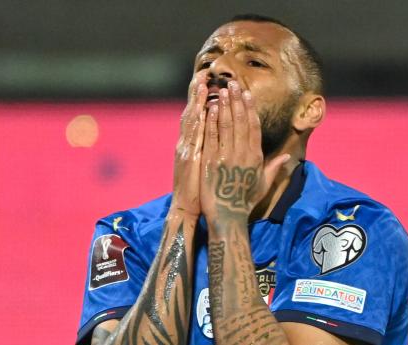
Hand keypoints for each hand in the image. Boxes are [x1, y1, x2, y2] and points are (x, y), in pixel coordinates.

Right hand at [171, 79, 207, 220]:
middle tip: (204, 73)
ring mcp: (186, 149)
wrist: (187, 208)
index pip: (200, 117)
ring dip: (196, 100)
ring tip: (202, 82)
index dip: (203, 99)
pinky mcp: (188, 158)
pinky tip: (202, 108)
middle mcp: (187, 143)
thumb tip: (221, 138)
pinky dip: (197, 122)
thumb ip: (212, 151)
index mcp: (194, 145)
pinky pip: (194, 137)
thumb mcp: (207, 168)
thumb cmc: (201, 191)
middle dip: (197, 93)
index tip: (210, 81)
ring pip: (192, 120)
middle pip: (193, 112)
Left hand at [200, 81, 290, 225]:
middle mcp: (243, 154)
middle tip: (232, 83)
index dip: (250, 109)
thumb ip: (274, 168)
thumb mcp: (264, 185)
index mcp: (256, 158)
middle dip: (237, 100)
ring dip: (225, 105)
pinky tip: (211, 107)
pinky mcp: (211, 160)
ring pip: (227, 125)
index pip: (254, 127)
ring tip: (222, 89)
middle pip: (241, 121)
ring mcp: (227, 156)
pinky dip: (212, 120)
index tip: (247, 94)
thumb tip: (287, 159)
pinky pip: (213, 136)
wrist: (228, 216)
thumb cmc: (245, 201)